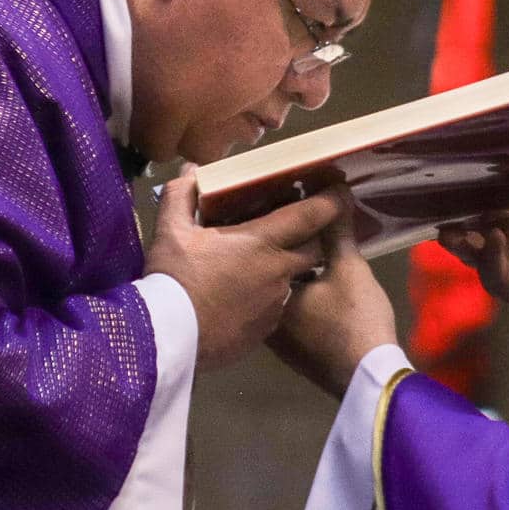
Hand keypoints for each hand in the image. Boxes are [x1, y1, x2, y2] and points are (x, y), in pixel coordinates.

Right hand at [148, 172, 342, 370]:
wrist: (169, 338)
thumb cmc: (175, 278)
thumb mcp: (171, 230)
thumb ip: (183, 196)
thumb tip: (192, 171)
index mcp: (263, 242)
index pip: (312, 215)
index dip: (331, 200)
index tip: (339, 188)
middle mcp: (280, 272)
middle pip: (314, 249)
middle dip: (311, 236)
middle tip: (293, 228)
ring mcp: (276, 304)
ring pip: (294, 279)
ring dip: (285, 269)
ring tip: (258, 264)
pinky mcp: (267, 330)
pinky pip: (277, 306)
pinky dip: (268, 296)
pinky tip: (243, 296)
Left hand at [268, 203, 396, 397]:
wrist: (371, 379)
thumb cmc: (354, 320)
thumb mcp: (348, 267)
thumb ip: (336, 229)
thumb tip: (334, 189)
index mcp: (265, 294)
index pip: (258, 250)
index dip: (267, 225)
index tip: (274, 200)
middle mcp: (262, 317)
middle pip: (266, 271)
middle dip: (277, 246)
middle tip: (288, 216)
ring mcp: (278, 338)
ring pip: (279, 291)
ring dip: (289, 270)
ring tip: (303, 239)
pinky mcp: (295, 349)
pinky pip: (290, 308)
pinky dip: (298, 291)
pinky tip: (314, 276)